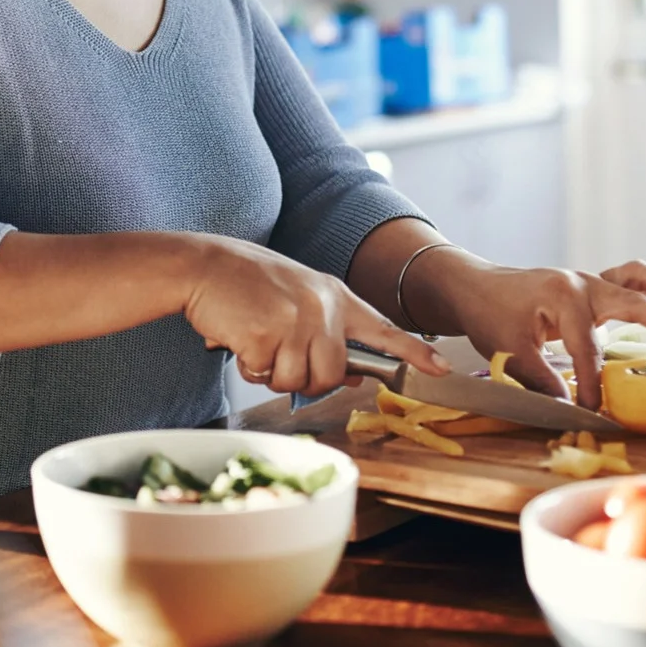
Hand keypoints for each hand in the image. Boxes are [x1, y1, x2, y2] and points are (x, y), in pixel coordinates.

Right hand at [180, 235, 449, 397]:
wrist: (204, 266)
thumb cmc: (246, 284)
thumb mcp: (298, 297)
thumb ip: (327, 331)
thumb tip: (354, 375)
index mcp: (334, 295)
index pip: (383, 329)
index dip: (413, 353)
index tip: (441, 369)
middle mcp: (322, 307)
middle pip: (332, 374)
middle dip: (305, 377)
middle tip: (279, 355)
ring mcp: (295, 321)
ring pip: (299, 380)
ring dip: (273, 373)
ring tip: (257, 342)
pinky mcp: (266, 335)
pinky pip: (265, 375)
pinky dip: (249, 366)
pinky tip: (239, 340)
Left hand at [422, 255, 645, 408]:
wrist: (473, 286)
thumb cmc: (487, 314)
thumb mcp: (508, 351)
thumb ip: (541, 379)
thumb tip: (569, 407)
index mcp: (563, 297)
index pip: (588, 350)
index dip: (593, 384)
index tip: (596, 411)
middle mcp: (582, 283)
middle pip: (634, 303)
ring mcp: (587, 280)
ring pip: (636, 279)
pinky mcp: (588, 286)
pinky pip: (626, 280)